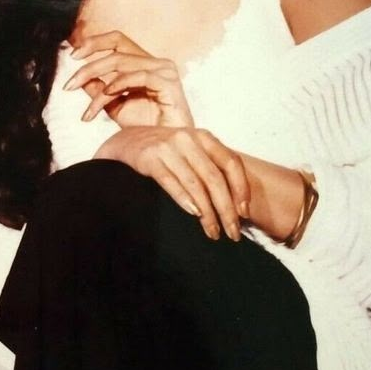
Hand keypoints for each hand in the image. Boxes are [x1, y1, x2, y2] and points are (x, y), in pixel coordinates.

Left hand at [63, 30, 193, 128]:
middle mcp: (156, 62)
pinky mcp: (170, 83)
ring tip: (89, 110)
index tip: (72, 56)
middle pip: (116, 51)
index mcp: (144, 63)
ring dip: (100, 86)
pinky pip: (139, 75)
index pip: (117, 40)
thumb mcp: (115, 107)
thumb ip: (100, 90)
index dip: (93, 42)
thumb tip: (81, 78)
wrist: (166, 149)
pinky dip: (120, 83)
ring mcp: (165, 70)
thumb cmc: (146, 129)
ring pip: (122, 63)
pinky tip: (107, 94)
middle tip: (69, 85)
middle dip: (88, 67)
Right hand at [95, 125, 250, 240]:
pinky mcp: (149, 158)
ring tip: (213, 232)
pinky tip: (194, 215)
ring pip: (196, 184)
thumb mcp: (192, 151)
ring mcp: (168, 147)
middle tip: (233, 233)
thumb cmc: (164, 152)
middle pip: (215, 178)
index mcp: (204, 137)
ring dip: (208, 213)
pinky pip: (171, 182)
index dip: (241, 189)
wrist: (125, 141)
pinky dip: (185, 200)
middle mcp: (188, 139)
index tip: (244, 213)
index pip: (231, 163)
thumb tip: (237, 202)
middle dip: (227, 209)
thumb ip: (211, 166)